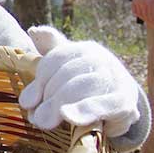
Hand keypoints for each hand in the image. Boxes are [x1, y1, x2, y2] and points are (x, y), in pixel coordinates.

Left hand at [20, 26, 140, 138]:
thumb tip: (34, 31)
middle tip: (36, 116)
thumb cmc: (84, 90)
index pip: (59, 57)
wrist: (119, 112)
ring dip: (62, 102)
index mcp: (86, 50)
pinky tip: (69, 116)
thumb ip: (49, 56)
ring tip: (45, 121)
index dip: (41, 79)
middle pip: (70, 71)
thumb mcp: (63, 72)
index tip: (28, 102)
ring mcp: (117, 80)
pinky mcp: (126, 103)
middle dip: (50, 94)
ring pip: (87, 84)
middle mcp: (103, 60)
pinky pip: (105, 104)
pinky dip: (85, 110)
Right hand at [131, 0, 153, 27]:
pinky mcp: (134, 1)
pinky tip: (139, 16)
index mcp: (151, 4)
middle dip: (149, 22)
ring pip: (140, 14)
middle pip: (146, 16)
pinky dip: (136, 14)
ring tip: (147, 21)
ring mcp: (138, 3)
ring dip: (144, 18)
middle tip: (152, 25)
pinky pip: (134, 10)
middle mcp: (143, 5)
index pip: (152, 16)